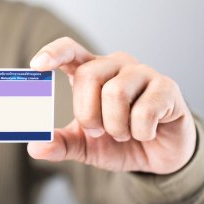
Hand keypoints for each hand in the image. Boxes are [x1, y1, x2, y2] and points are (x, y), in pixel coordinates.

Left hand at [28, 37, 195, 173]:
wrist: (158, 154)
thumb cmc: (120, 142)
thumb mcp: (86, 145)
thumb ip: (62, 143)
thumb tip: (36, 147)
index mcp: (93, 73)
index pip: (70, 50)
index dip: (53, 52)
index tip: (36, 65)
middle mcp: (116, 66)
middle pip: (88, 75)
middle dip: (88, 113)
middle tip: (98, 131)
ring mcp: (143, 73)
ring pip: (115, 92)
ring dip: (116, 126)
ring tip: (124, 134)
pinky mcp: (167, 87)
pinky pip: (145, 110)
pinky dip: (141, 132)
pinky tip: (147, 133)